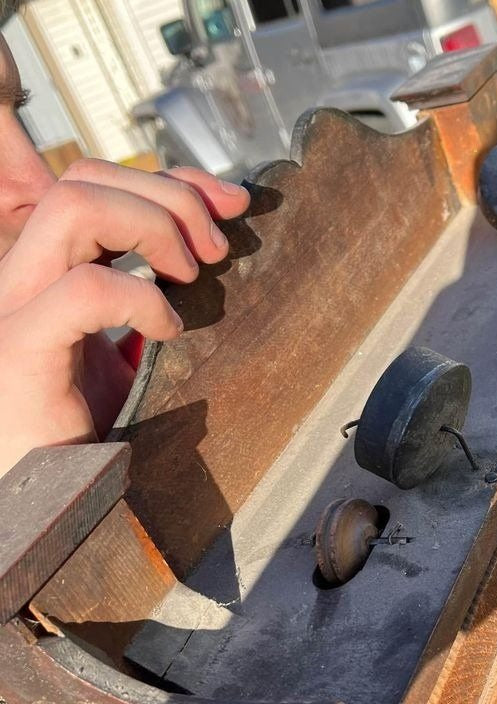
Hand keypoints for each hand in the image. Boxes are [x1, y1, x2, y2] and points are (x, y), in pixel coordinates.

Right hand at [0, 160, 248, 476]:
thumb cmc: (86, 428)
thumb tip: (209, 268)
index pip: (97, 181)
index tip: (232, 201)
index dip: (170, 177)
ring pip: (74, 207)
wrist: (40, 491)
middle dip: (171, 196)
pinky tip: (168, 330)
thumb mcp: (128, 353)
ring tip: (193, 276)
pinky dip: (140, 300)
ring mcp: (16, 306)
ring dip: (154, 228)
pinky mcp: (21, 348)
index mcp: (51, 268)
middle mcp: (25, 275)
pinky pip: (83, 291)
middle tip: (219, 248)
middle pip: (86, 178)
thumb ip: (150, 305)